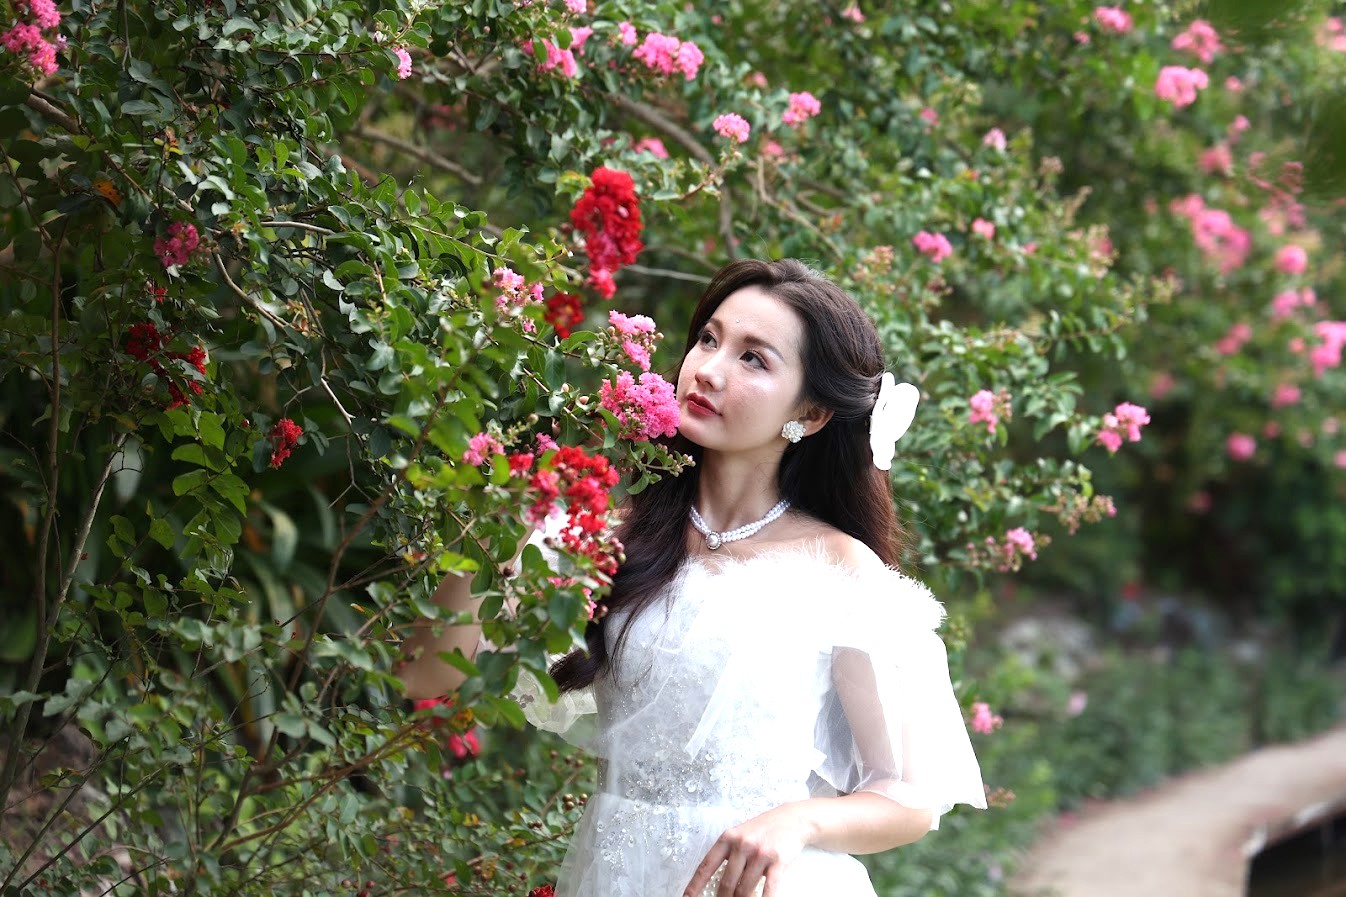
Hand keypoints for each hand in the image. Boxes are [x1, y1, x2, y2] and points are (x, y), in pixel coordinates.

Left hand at [682, 801, 815, 896]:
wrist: (791, 819)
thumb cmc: (763, 830)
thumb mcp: (740, 835)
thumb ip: (727, 854)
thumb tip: (713, 881)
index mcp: (728, 838)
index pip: (706, 866)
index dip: (695, 885)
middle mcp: (742, 845)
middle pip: (726, 883)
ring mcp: (759, 853)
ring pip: (744, 889)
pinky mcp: (777, 861)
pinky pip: (768, 889)